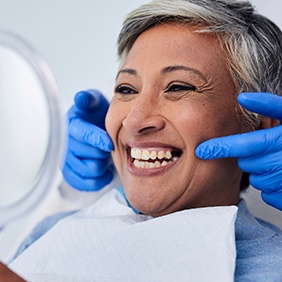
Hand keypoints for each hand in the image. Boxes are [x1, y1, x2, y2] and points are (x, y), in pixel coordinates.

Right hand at [62, 89, 113, 190]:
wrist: (93, 128)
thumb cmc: (95, 115)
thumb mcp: (94, 101)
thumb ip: (89, 99)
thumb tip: (81, 98)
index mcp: (72, 126)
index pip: (83, 135)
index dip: (98, 140)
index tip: (110, 144)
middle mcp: (66, 145)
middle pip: (91, 155)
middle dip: (105, 151)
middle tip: (109, 145)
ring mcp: (67, 162)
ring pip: (92, 170)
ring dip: (103, 164)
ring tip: (104, 155)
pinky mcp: (71, 176)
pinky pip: (88, 184)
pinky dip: (100, 179)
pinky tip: (104, 169)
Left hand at [196, 92, 281, 209]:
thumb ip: (269, 106)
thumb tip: (242, 97)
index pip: (247, 144)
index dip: (222, 147)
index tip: (202, 151)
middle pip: (249, 163)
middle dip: (251, 157)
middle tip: (268, 150)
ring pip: (257, 179)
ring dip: (263, 172)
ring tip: (280, 163)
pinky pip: (268, 195)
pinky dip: (273, 187)